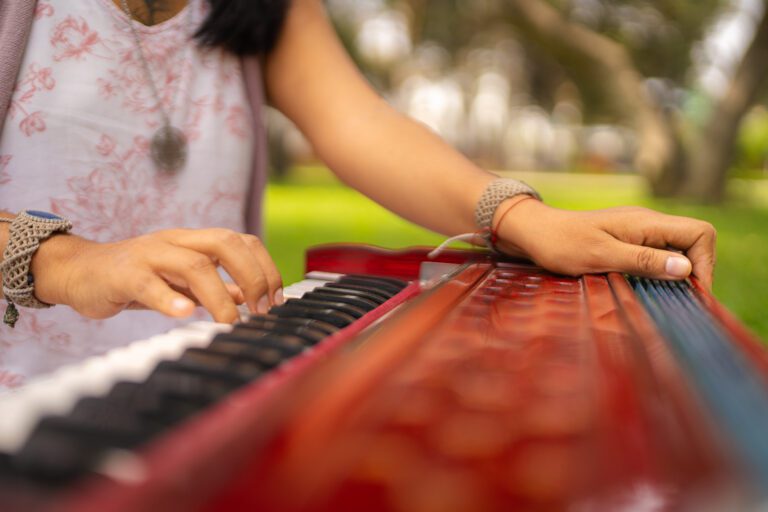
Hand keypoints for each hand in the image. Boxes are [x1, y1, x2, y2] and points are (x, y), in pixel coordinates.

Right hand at [31, 228, 282, 322]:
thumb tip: (249, 297)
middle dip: (252, 275)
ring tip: (229, 321)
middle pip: (225, 243)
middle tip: (261, 310)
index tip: (275, 299)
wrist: (80, 272)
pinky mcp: (123, 274)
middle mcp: (176, 241)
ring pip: (193, 263)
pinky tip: (185, 314)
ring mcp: (149, 254)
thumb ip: (214, 286)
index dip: (264, 267)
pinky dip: (169, 299)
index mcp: (193, 241)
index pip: (241, 240)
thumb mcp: (180, 280)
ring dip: (219, 295)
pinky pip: (149, 283)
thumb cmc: (135, 277)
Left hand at [495, 198, 716, 288]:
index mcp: (645, 222)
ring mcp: (638, 230)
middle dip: (696, 270)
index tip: (691, 291)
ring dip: (678, 272)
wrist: (534, 233)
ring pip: (677, 248)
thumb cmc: (562, 244)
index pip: (699, 233)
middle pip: (693, 241)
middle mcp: (647, 223)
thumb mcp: (602, 256)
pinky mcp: (628, 239)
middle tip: (682, 299)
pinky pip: (658, 252)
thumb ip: (643, 261)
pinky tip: (649, 287)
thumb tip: (685, 269)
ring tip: (668, 297)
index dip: (705, 263)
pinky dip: (661, 270)